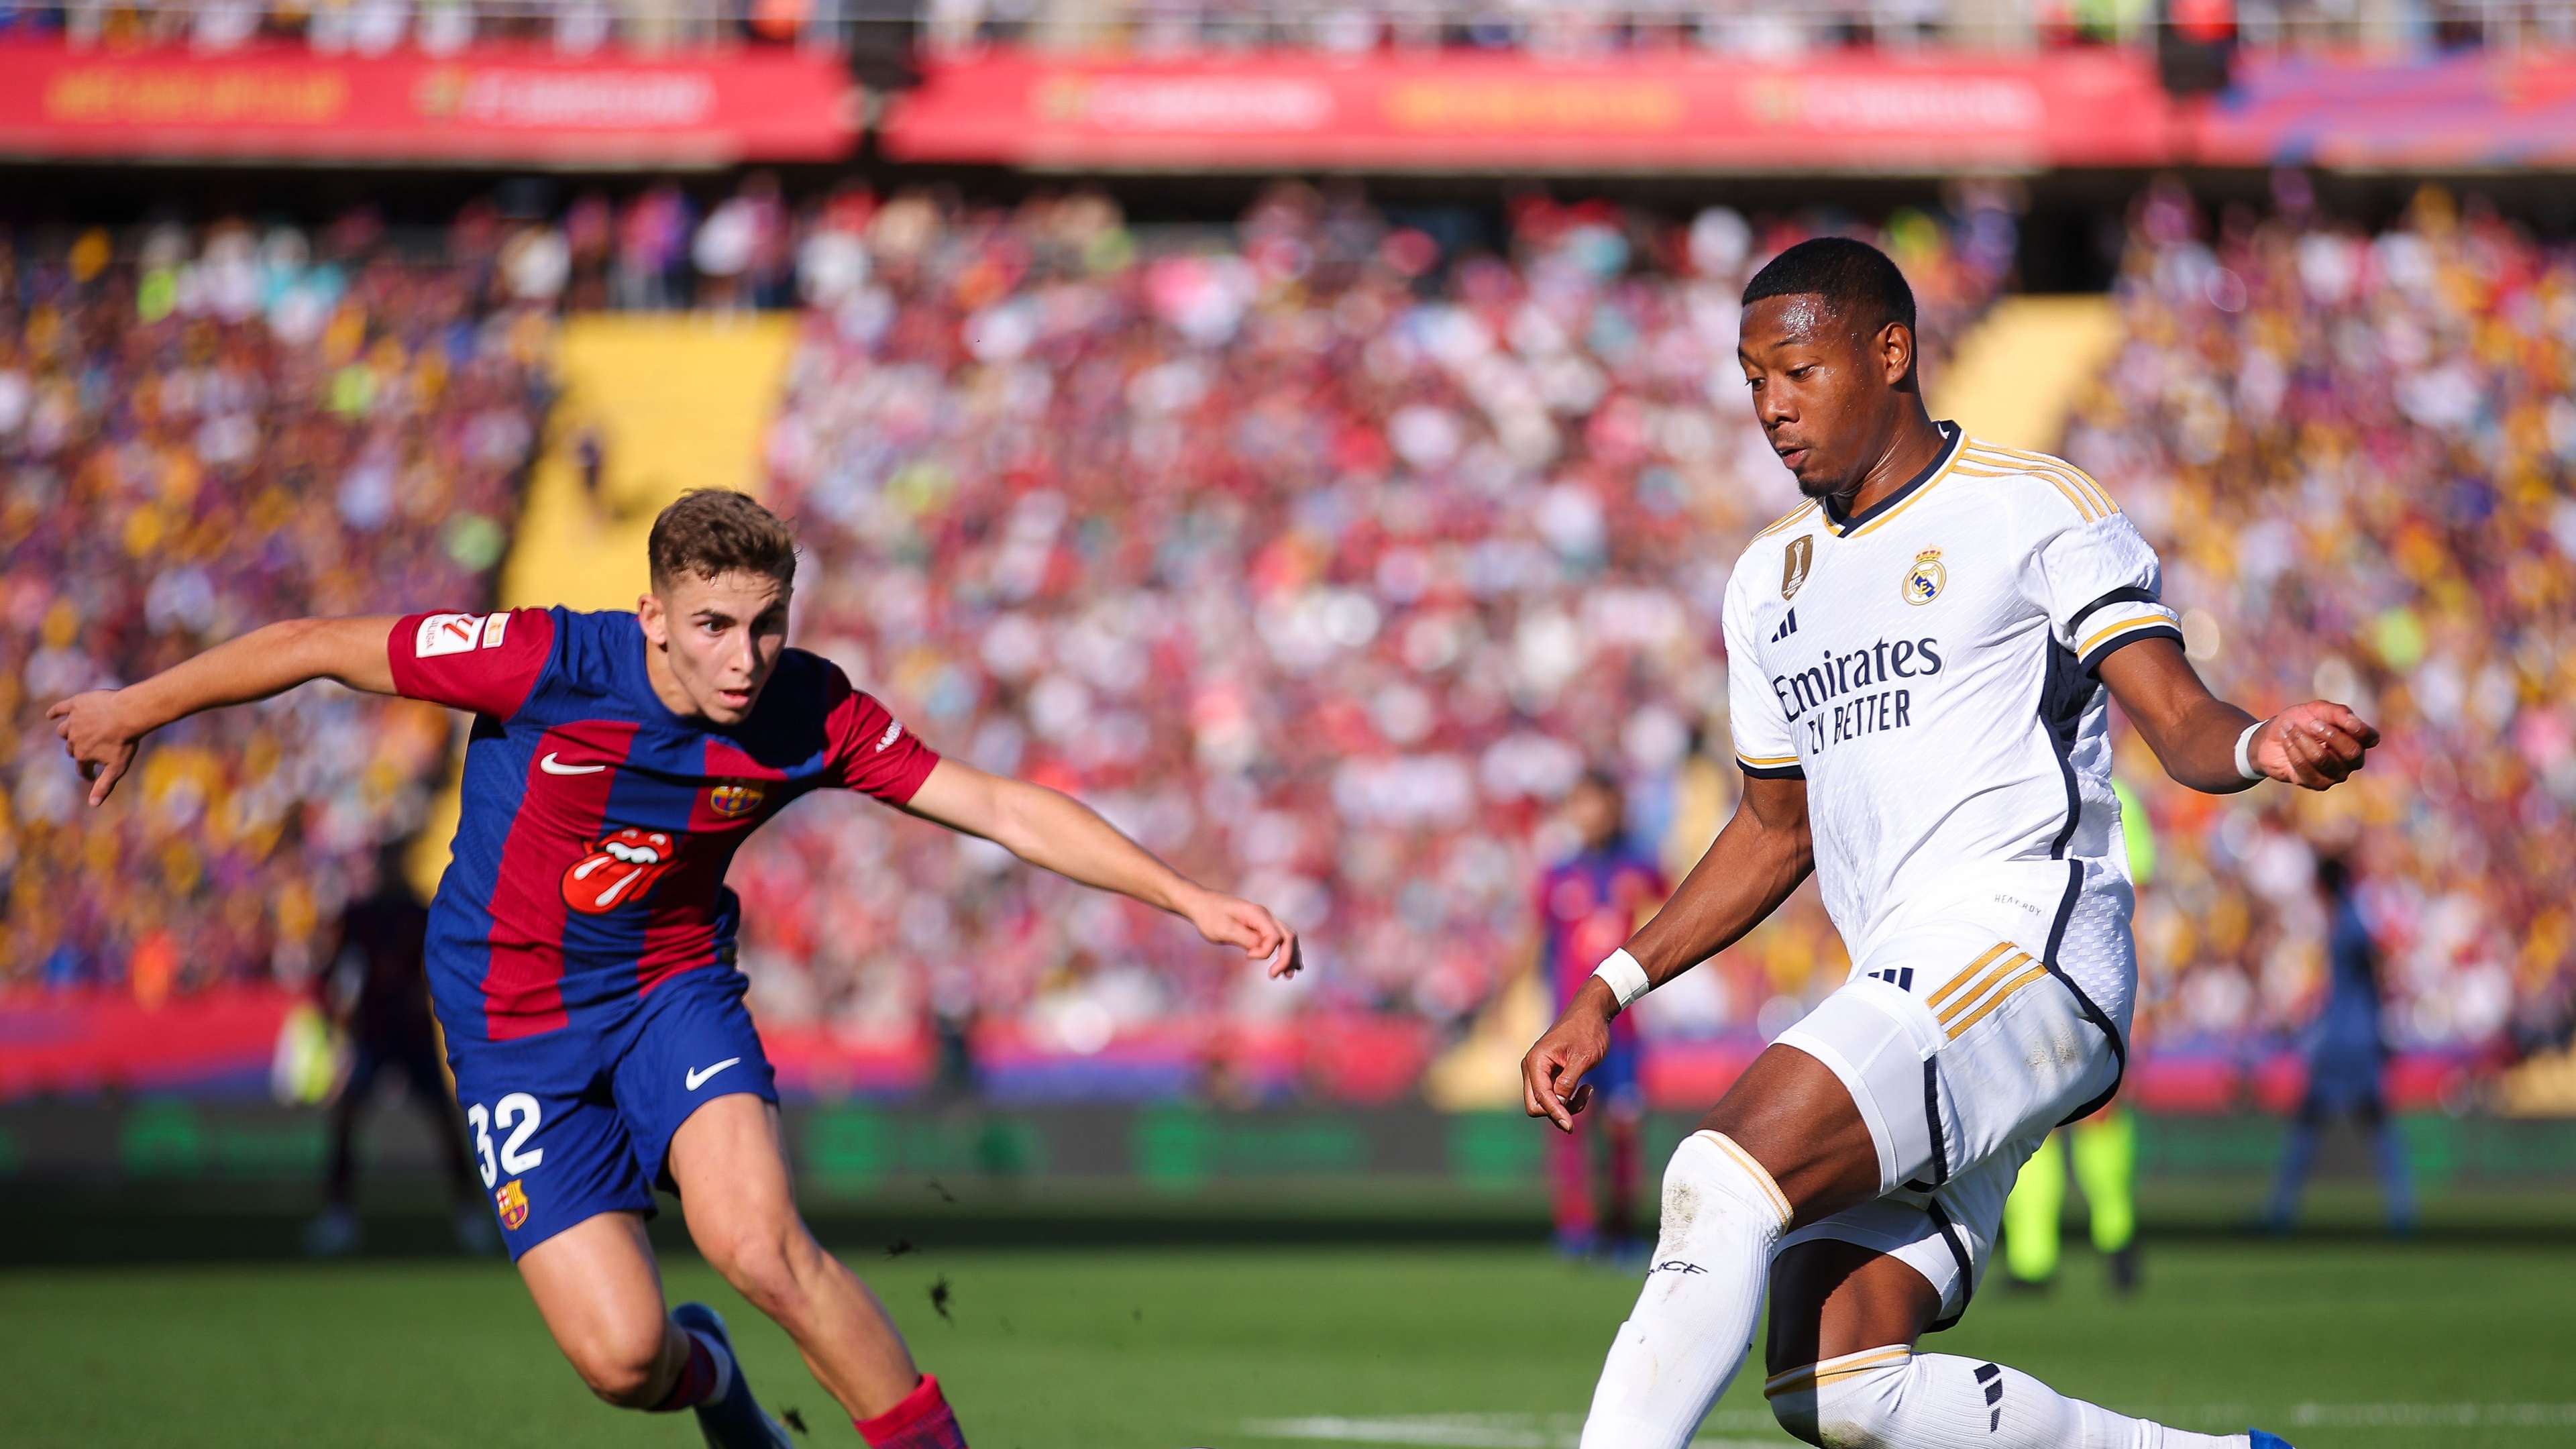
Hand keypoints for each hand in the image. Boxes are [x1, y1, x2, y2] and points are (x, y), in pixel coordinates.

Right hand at [47, 689, 144, 806]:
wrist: (129, 714)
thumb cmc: (125, 741)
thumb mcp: (117, 767)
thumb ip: (104, 786)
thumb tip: (93, 805)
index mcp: (83, 755)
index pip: (82, 768)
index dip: (87, 772)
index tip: (91, 774)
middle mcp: (73, 739)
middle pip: (71, 748)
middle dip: (78, 751)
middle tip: (89, 748)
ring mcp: (73, 721)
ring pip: (64, 730)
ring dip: (67, 733)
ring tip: (74, 733)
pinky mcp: (75, 705)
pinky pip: (60, 709)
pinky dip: (55, 712)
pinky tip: (51, 715)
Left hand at [1181, 887, 1301, 978]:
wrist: (1200, 904)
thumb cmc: (1209, 916)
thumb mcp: (1224, 929)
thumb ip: (1245, 939)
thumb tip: (1261, 950)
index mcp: (1258, 914)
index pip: (1275, 937)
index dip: (1265, 952)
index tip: (1247, 956)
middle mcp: (1265, 916)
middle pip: (1289, 937)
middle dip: (1288, 957)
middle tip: (1279, 976)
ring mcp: (1263, 921)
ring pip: (1287, 938)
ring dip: (1291, 956)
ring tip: (1289, 975)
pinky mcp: (1258, 927)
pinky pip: (1278, 940)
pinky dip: (1284, 952)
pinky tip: (1286, 966)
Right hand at [1521, 980, 1615, 1131]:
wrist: (1591, 1012)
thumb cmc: (1588, 1031)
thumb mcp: (1582, 1057)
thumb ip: (1567, 1082)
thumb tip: (1558, 1103)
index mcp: (1536, 1061)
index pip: (1540, 1098)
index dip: (1556, 1113)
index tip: (1571, 1127)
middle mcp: (1531, 1067)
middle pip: (1535, 1105)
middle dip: (1557, 1111)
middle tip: (1582, 1103)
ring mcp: (1538, 1071)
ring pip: (1545, 1102)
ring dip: (1566, 1105)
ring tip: (1588, 1092)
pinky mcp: (1548, 1073)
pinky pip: (1552, 1095)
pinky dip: (1567, 1098)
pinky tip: (1586, 1087)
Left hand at [2252, 701, 2379, 790]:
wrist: (2272, 737)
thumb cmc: (2300, 721)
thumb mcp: (2317, 709)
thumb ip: (2338, 713)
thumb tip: (2355, 723)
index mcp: (2358, 739)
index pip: (2370, 738)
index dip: (2360, 730)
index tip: (2344, 720)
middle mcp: (2352, 760)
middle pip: (2352, 752)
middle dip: (2329, 735)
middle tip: (2311, 723)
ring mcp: (2336, 774)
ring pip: (2323, 760)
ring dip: (2303, 741)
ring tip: (2291, 729)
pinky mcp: (2318, 784)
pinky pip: (2305, 768)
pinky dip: (2292, 750)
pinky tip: (2287, 741)